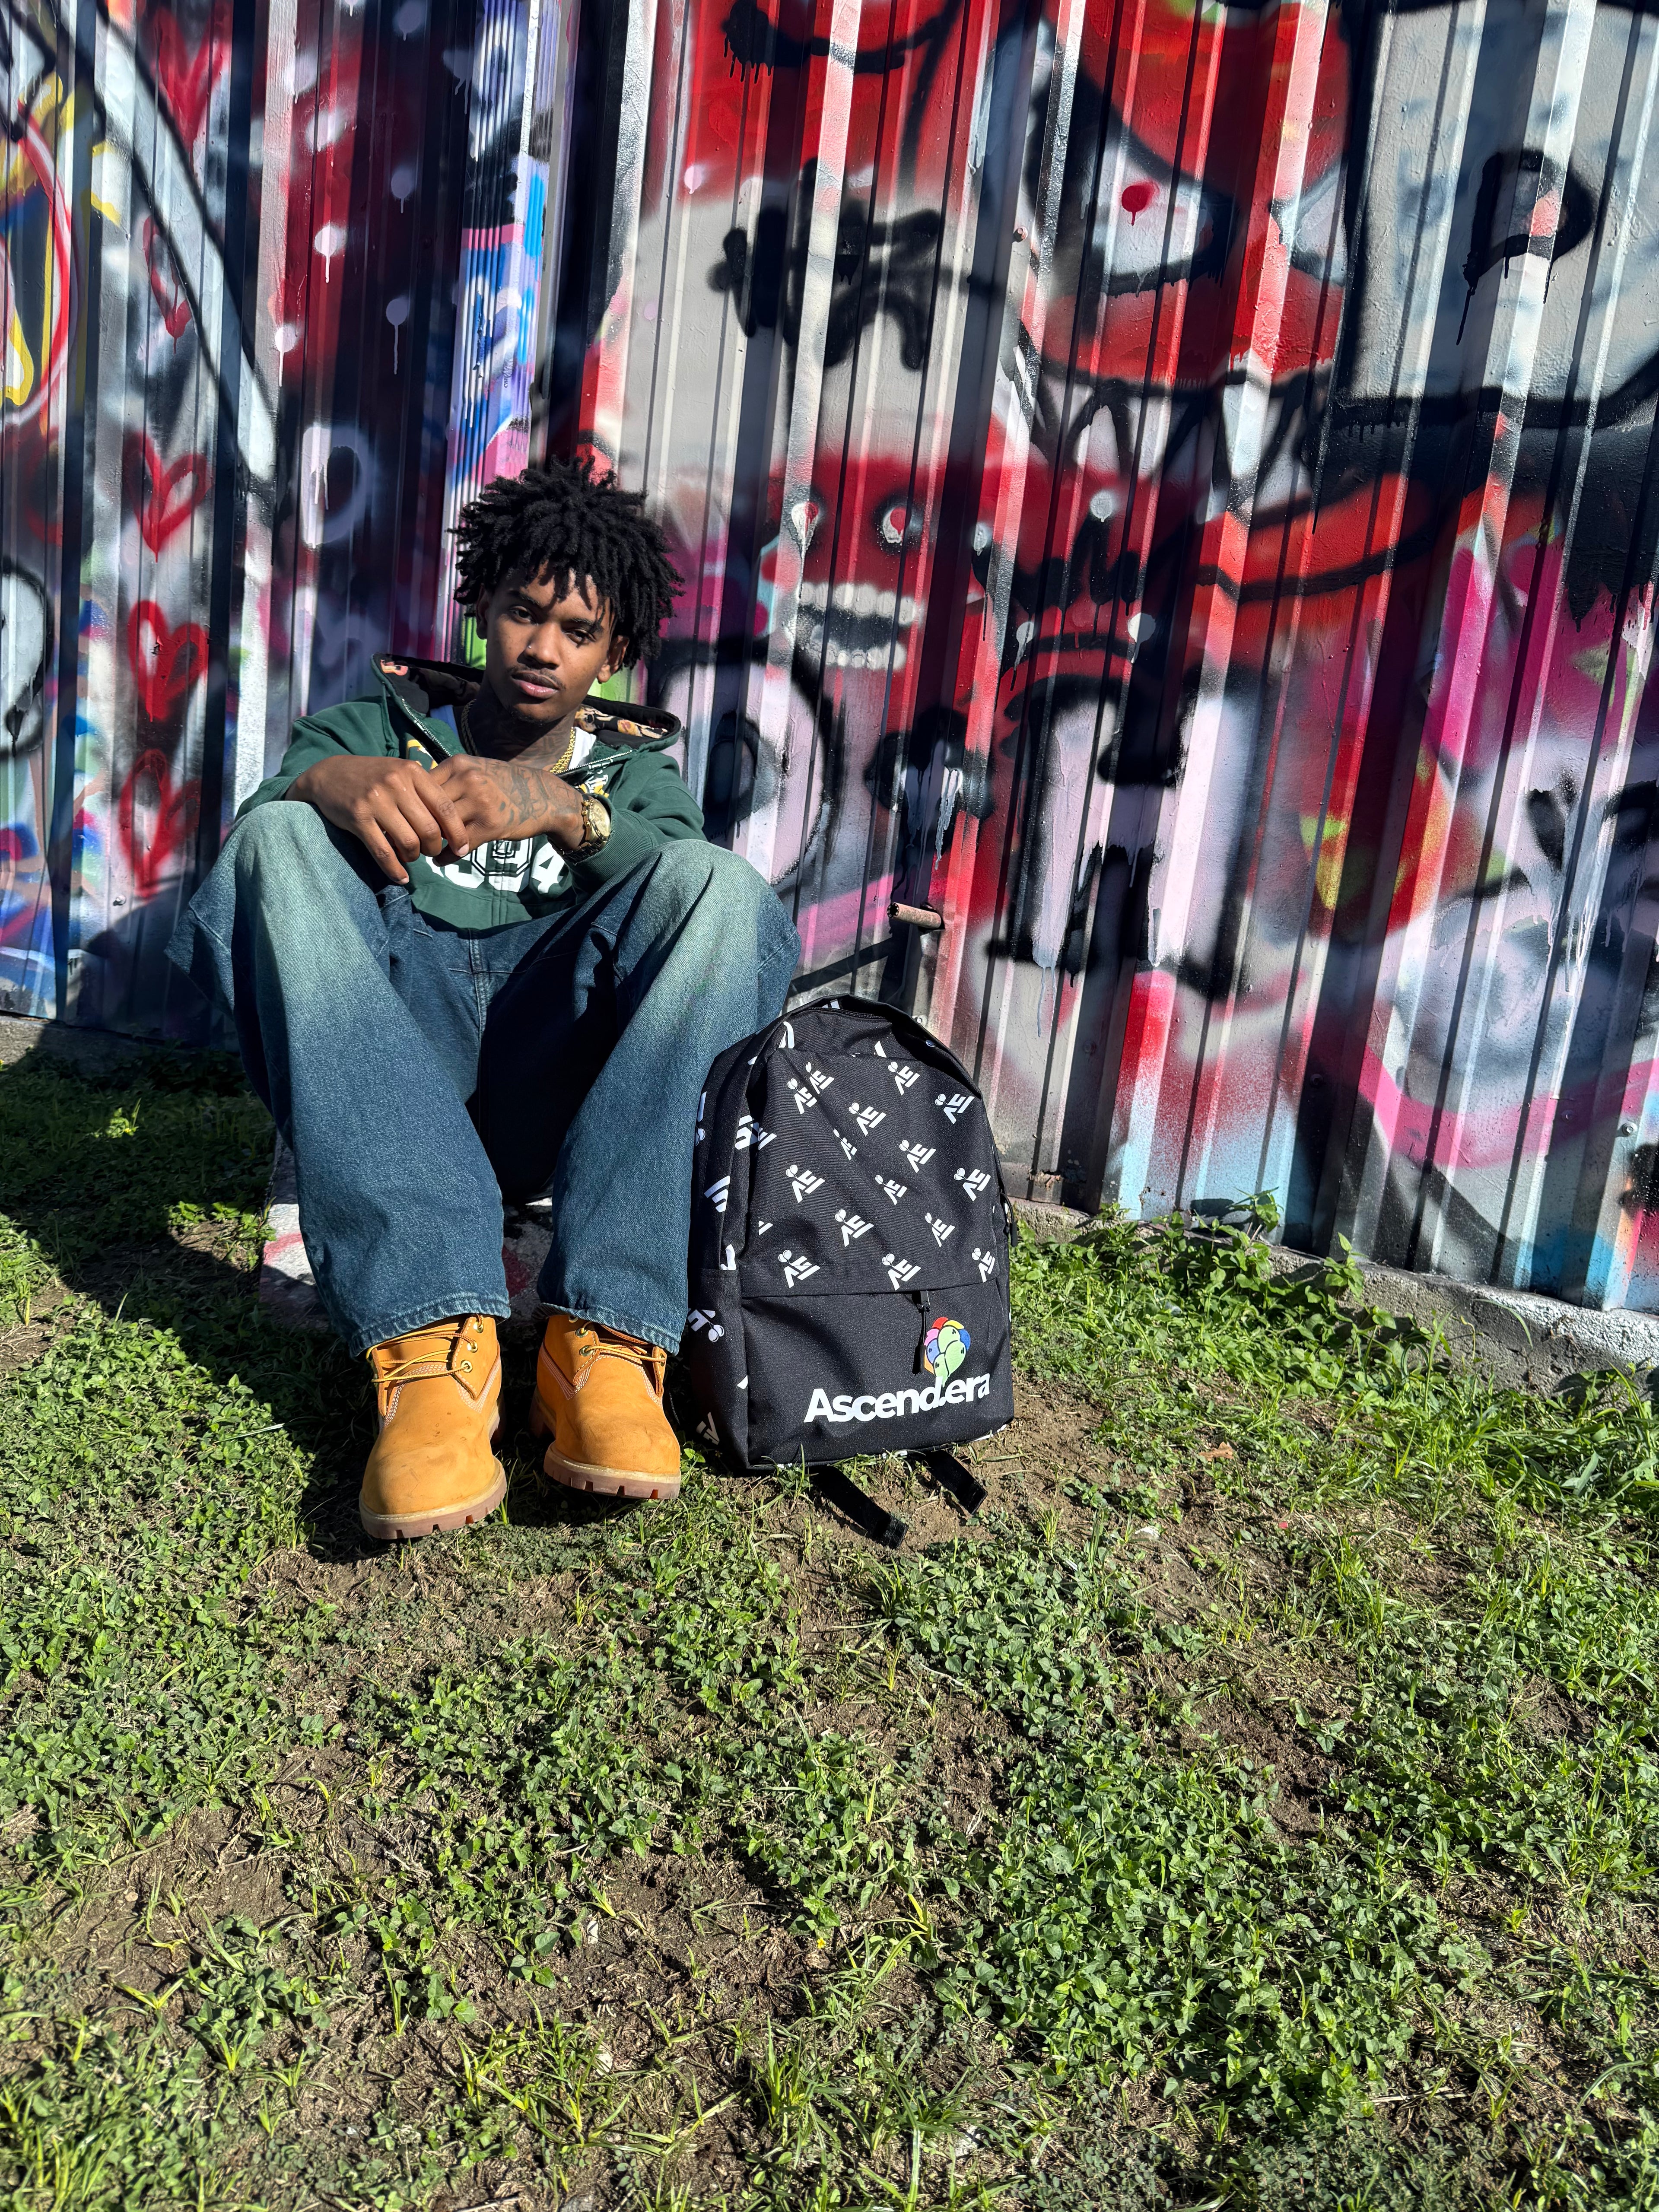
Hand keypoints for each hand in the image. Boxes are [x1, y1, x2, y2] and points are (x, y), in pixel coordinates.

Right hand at [288, 755, 470, 883]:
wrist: (330, 774)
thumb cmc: (374, 777)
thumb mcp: (402, 774)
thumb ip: (425, 793)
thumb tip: (452, 826)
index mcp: (412, 772)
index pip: (445, 808)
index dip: (457, 833)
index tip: (462, 848)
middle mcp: (396, 784)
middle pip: (429, 830)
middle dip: (434, 848)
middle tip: (431, 852)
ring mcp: (376, 801)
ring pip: (409, 843)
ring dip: (414, 857)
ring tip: (411, 856)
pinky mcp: (358, 817)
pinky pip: (383, 852)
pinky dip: (395, 870)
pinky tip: (400, 877)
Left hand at [425, 753, 585, 853]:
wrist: (543, 796)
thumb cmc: (505, 784)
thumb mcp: (476, 769)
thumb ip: (450, 778)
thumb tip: (415, 794)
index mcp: (459, 764)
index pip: (421, 785)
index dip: (410, 805)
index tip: (405, 818)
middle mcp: (468, 779)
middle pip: (428, 807)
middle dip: (416, 826)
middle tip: (410, 838)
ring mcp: (480, 802)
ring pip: (441, 827)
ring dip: (430, 843)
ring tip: (424, 850)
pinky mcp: (490, 825)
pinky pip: (458, 845)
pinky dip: (445, 856)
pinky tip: (440, 860)